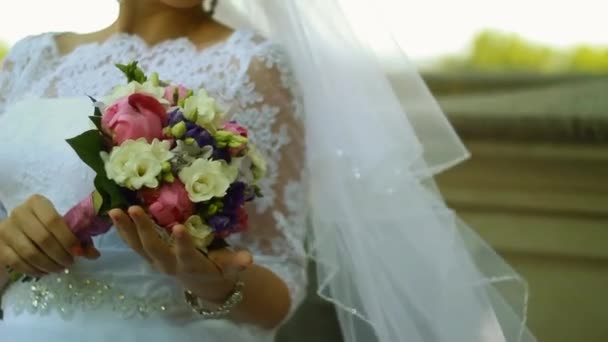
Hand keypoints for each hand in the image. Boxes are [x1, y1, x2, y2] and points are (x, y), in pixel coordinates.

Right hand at [0, 194, 99, 276]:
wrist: (15, 231)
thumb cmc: (44, 225)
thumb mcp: (61, 227)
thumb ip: (79, 238)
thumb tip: (95, 255)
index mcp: (37, 203)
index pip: (54, 221)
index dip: (68, 239)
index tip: (78, 252)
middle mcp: (19, 213)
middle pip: (43, 238)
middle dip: (60, 255)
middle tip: (70, 263)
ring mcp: (6, 229)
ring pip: (29, 252)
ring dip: (48, 265)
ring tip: (59, 269)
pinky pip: (17, 262)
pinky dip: (34, 270)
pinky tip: (44, 272)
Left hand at [110, 206, 252, 301]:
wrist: (205, 285)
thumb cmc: (220, 271)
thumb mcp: (231, 268)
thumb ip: (237, 262)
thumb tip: (249, 259)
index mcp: (191, 265)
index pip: (186, 255)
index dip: (182, 243)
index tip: (178, 227)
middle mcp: (169, 264)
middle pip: (153, 248)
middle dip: (143, 229)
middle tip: (133, 209)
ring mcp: (156, 261)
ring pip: (138, 246)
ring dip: (126, 229)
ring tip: (114, 210)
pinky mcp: (150, 256)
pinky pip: (134, 244)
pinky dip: (124, 231)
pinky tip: (116, 215)